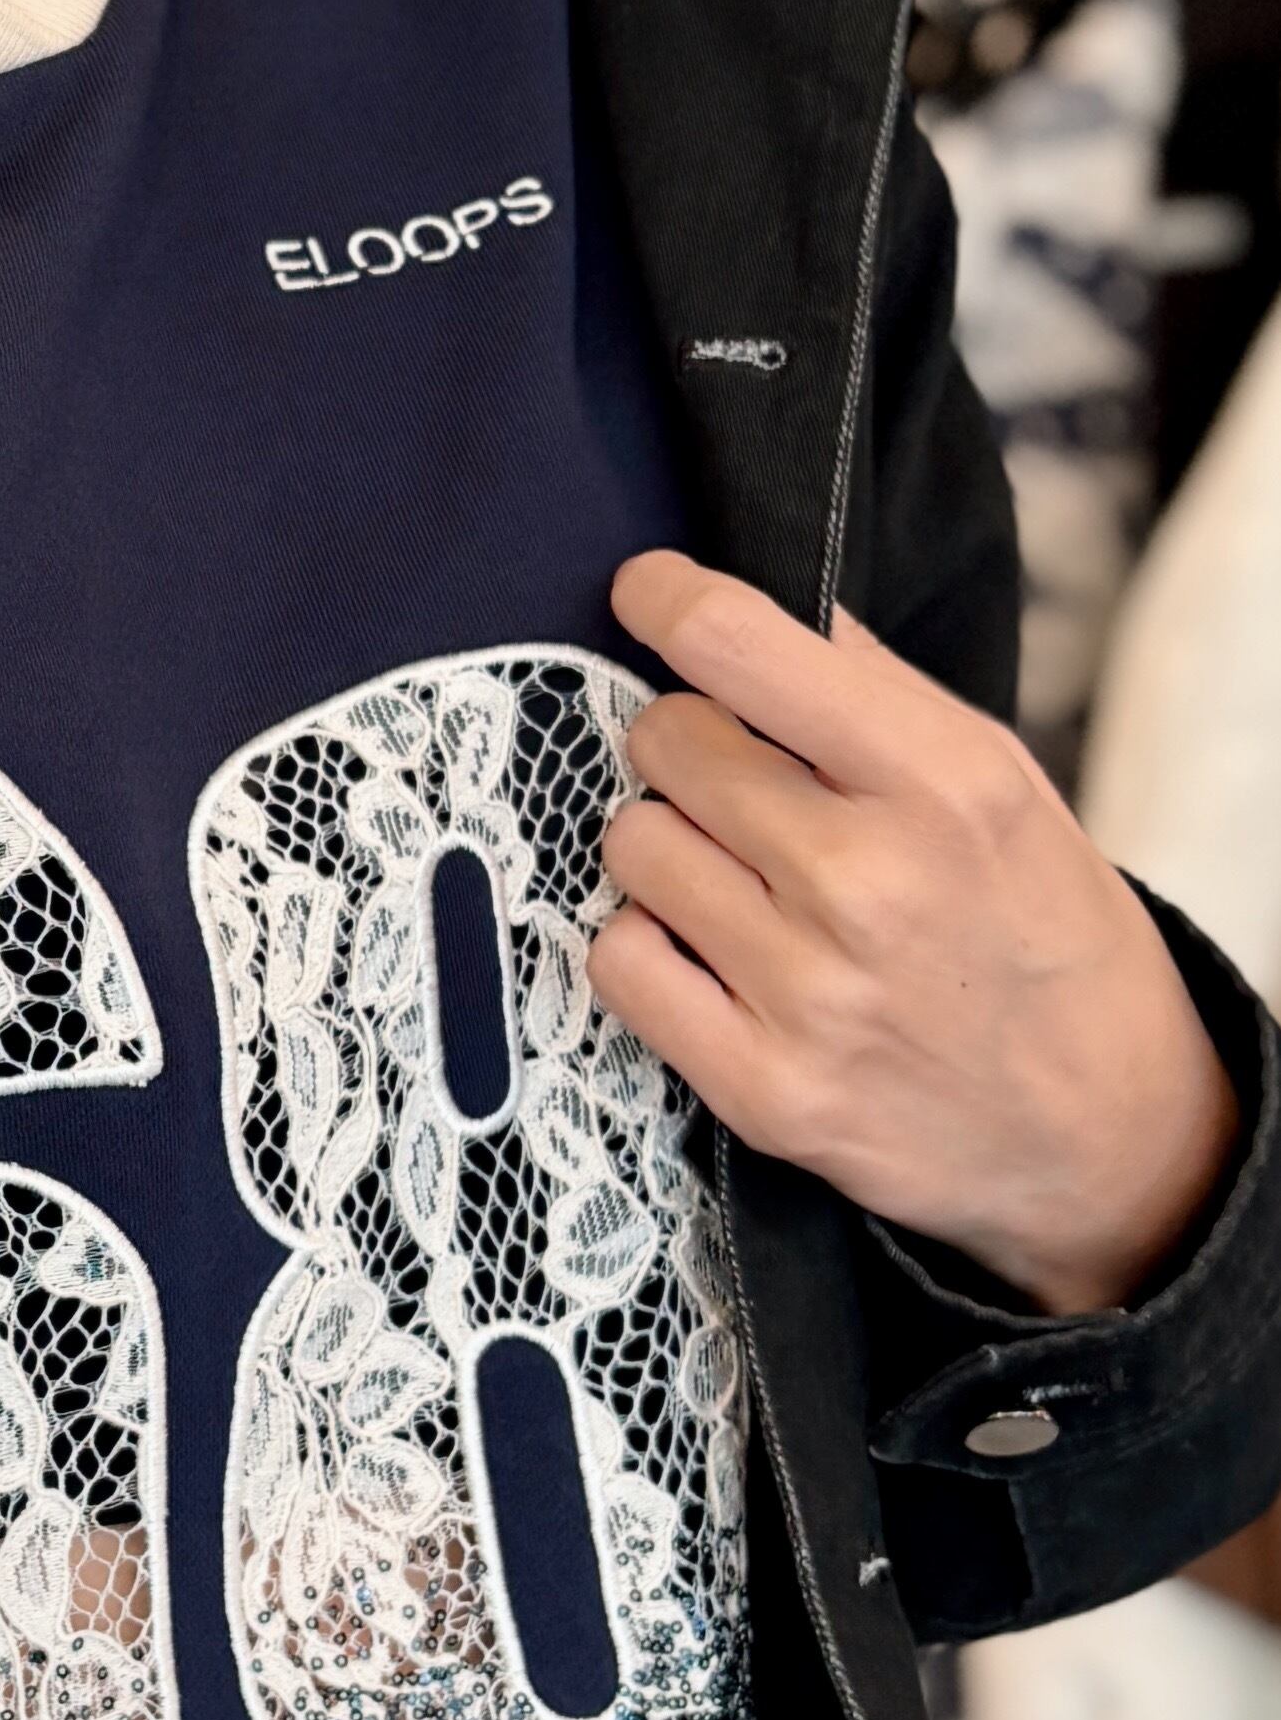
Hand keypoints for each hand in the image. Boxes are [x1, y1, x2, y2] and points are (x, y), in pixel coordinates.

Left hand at [592, 551, 1237, 1313]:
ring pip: (632, 847)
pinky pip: (618, 962)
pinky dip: (646, 948)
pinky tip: (708, 954)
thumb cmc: (1039, 932)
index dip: (671, 602)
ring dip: (667, 850)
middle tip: (738, 786)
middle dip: (687, 747)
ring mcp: (808, 992)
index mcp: (941, 783)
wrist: (1101, 1127)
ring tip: (739, 879)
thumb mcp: (1000, 785)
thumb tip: (761, 610)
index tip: (647, 592)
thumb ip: (875, 694)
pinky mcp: (762, 1087)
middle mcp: (867, 881)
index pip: (743, 648)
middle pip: (667, 743)